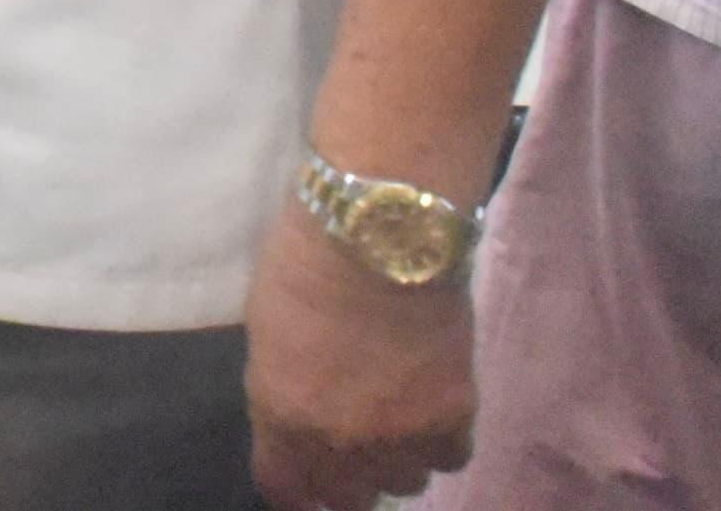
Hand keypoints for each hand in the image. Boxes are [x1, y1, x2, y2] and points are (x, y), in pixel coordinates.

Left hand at [242, 199, 478, 507]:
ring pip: (404, 483)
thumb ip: (281, 393)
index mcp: (283, 417)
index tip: (300, 474)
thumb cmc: (302, 266)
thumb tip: (295, 421)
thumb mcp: (266, 336)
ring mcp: (401, 436)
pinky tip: (430, 410)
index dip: (294, 486)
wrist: (378, 236)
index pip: (285, 490)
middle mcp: (342, 442)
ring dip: (395, 459)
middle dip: (344, 477)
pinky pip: (448, 459)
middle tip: (350, 447)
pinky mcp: (453, 418)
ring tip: (393, 420)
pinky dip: (440, 442)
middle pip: (348, 498)